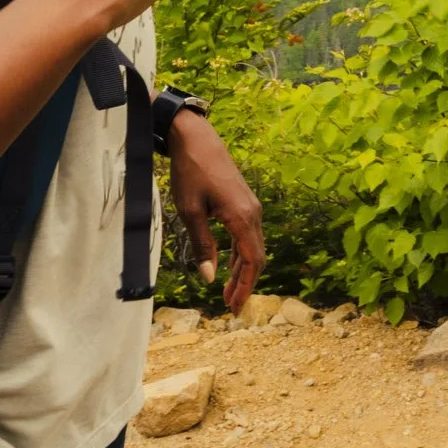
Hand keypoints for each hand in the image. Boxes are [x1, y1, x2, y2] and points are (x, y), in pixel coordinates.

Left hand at [168, 110, 264, 314]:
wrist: (196, 138)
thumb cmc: (191, 172)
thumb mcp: (190, 212)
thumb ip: (202, 246)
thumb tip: (210, 278)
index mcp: (242, 217)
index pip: (251, 262)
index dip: (245, 288)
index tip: (235, 308)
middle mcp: (253, 213)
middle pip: (256, 258)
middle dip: (245, 284)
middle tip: (230, 306)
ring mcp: (251, 206)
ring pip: (253, 247)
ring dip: (242, 270)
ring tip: (228, 291)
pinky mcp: (244, 202)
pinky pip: (248, 234)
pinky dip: (240, 254)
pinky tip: (229, 265)